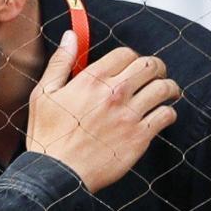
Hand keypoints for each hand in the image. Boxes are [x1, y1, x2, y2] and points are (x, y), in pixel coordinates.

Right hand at [27, 31, 179, 192]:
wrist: (56, 174)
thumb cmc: (47, 136)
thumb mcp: (43, 94)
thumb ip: (60, 62)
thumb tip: (70, 36)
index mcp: (91, 80)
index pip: (125, 54)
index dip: (130, 58)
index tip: (129, 67)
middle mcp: (114, 93)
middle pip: (150, 65)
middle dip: (155, 68)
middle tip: (153, 76)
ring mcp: (129, 115)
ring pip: (164, 88)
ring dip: (167, 88)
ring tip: (164, 93)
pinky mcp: (139, 136)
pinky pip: (166, 115)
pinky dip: (167, 113)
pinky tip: (160, 115)